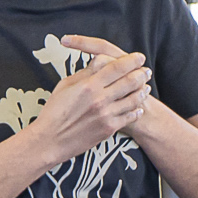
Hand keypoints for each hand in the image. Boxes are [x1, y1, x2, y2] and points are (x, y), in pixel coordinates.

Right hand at [32, 41, 152, 161]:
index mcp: (89, 85)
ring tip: (145, 87)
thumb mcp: (65, 85)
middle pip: (129, 81)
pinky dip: (136, 110)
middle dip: (141, 74)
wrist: (50, 140)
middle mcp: (100, 99)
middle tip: (146, 71)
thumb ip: (85, 73)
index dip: (131, 61)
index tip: (139, 57)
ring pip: (133, 99)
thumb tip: (99, 61)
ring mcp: (106, 115)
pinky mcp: (109, 129)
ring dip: (142, 91)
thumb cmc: (54, 111)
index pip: (116, 67)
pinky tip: (138, 107)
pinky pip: (129, 117)